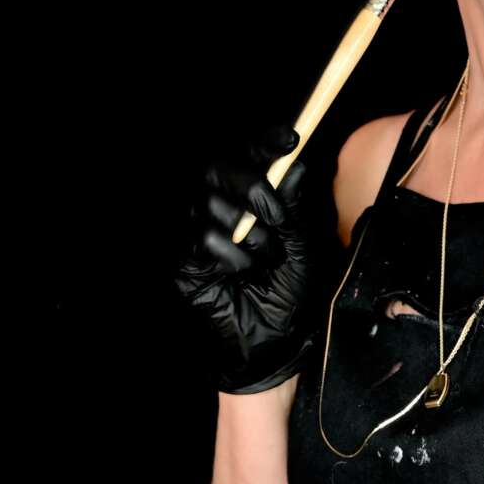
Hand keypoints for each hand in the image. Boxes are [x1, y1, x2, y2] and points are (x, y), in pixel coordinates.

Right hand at [172, 121, 330, 393]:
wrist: (274, 344)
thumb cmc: (289, 294)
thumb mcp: (301, 245)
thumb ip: (295, 206)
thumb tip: (296, 163)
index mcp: (247, 200)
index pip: (247, 156)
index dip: (264, 142)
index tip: (290, 138)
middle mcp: (217, 208)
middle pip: (218, 169)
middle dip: (254, 188)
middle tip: (277, 219)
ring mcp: (194, 232)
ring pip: (211, 204)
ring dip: (249, 233)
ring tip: (265, 261)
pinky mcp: (182, 260)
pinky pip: (203, 238)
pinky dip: (231, 256)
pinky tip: (242, 275)